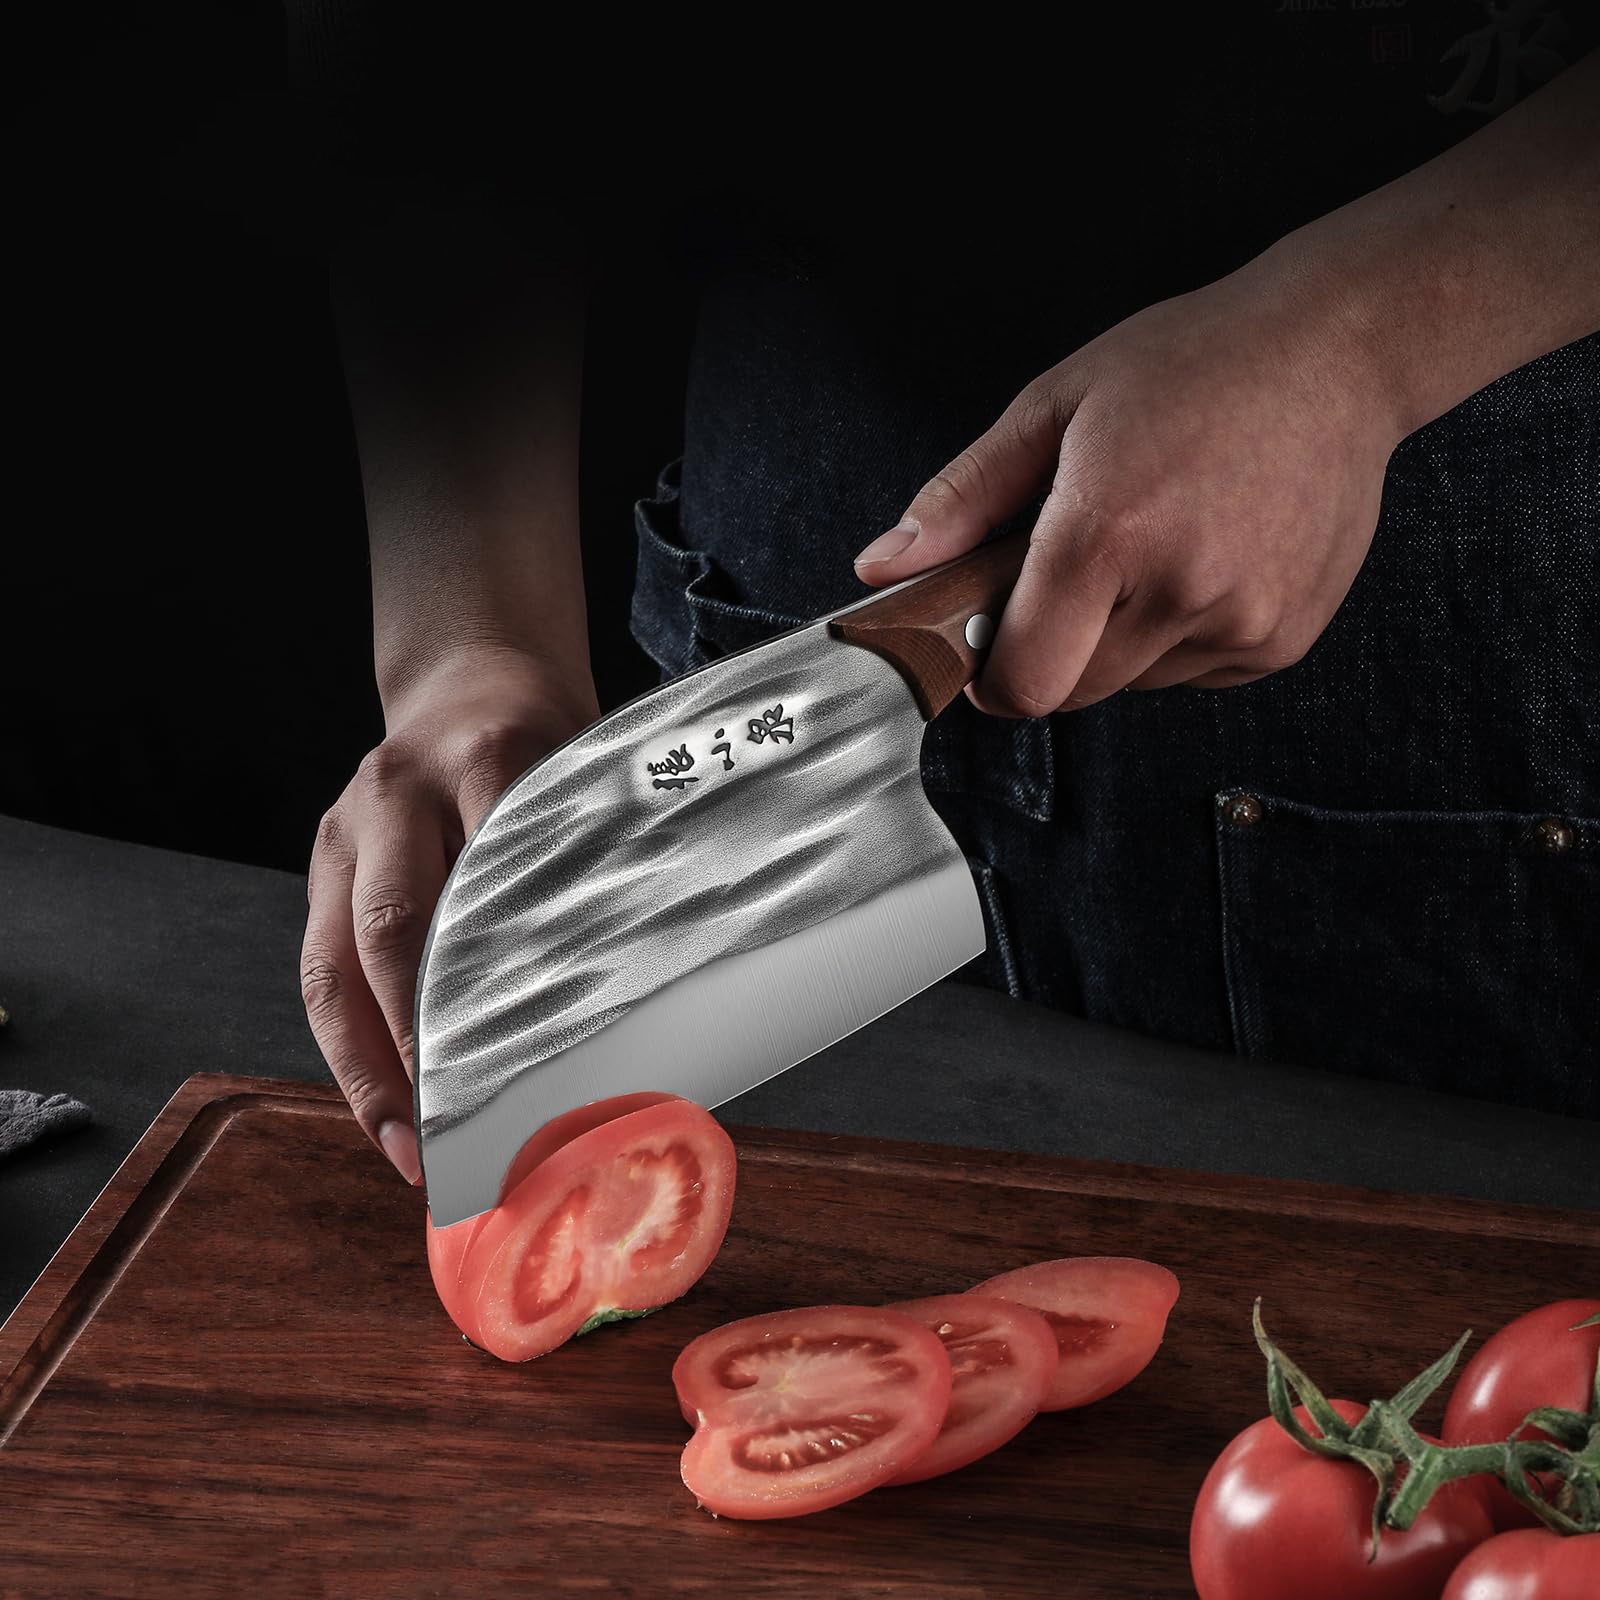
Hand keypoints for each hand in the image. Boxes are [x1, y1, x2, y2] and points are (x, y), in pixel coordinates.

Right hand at [301, 648, 598, 1182]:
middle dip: (424, 1043)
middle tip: (463, 1132)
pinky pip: (320, 967)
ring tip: (409, 1149)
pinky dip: (351, 1046)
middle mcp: (400, 790)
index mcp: (490, 757)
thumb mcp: (592, 781)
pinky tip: (383, 1108)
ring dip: (370, 1068)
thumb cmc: (551, 748)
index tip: (540, 1063)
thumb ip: (608, 868)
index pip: (496, 882)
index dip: (509, 977)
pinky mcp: (321, 859)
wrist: (470, 677)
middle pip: (397, 930)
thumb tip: (663, 1001)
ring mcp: (348, 824)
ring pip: (338, 963)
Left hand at [854, 244, 1406, 712]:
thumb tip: (879, 570)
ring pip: (1133, 686)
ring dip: (1114, 643)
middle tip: (1072, 570)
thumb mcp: (1054, 408)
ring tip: (1148, 547)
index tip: (984, 654)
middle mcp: (1179, 590)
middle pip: (1072, 693)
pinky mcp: (1282, 639)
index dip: (990, 681)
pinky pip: (1194, 674)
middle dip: (1050, 651)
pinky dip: (1177, 637)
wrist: (1338, 353)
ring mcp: (1241, 622)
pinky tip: (1201, 559)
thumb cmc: (1193, 365)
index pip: (1023, 683)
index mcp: (1105, 533)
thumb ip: (960, 501)